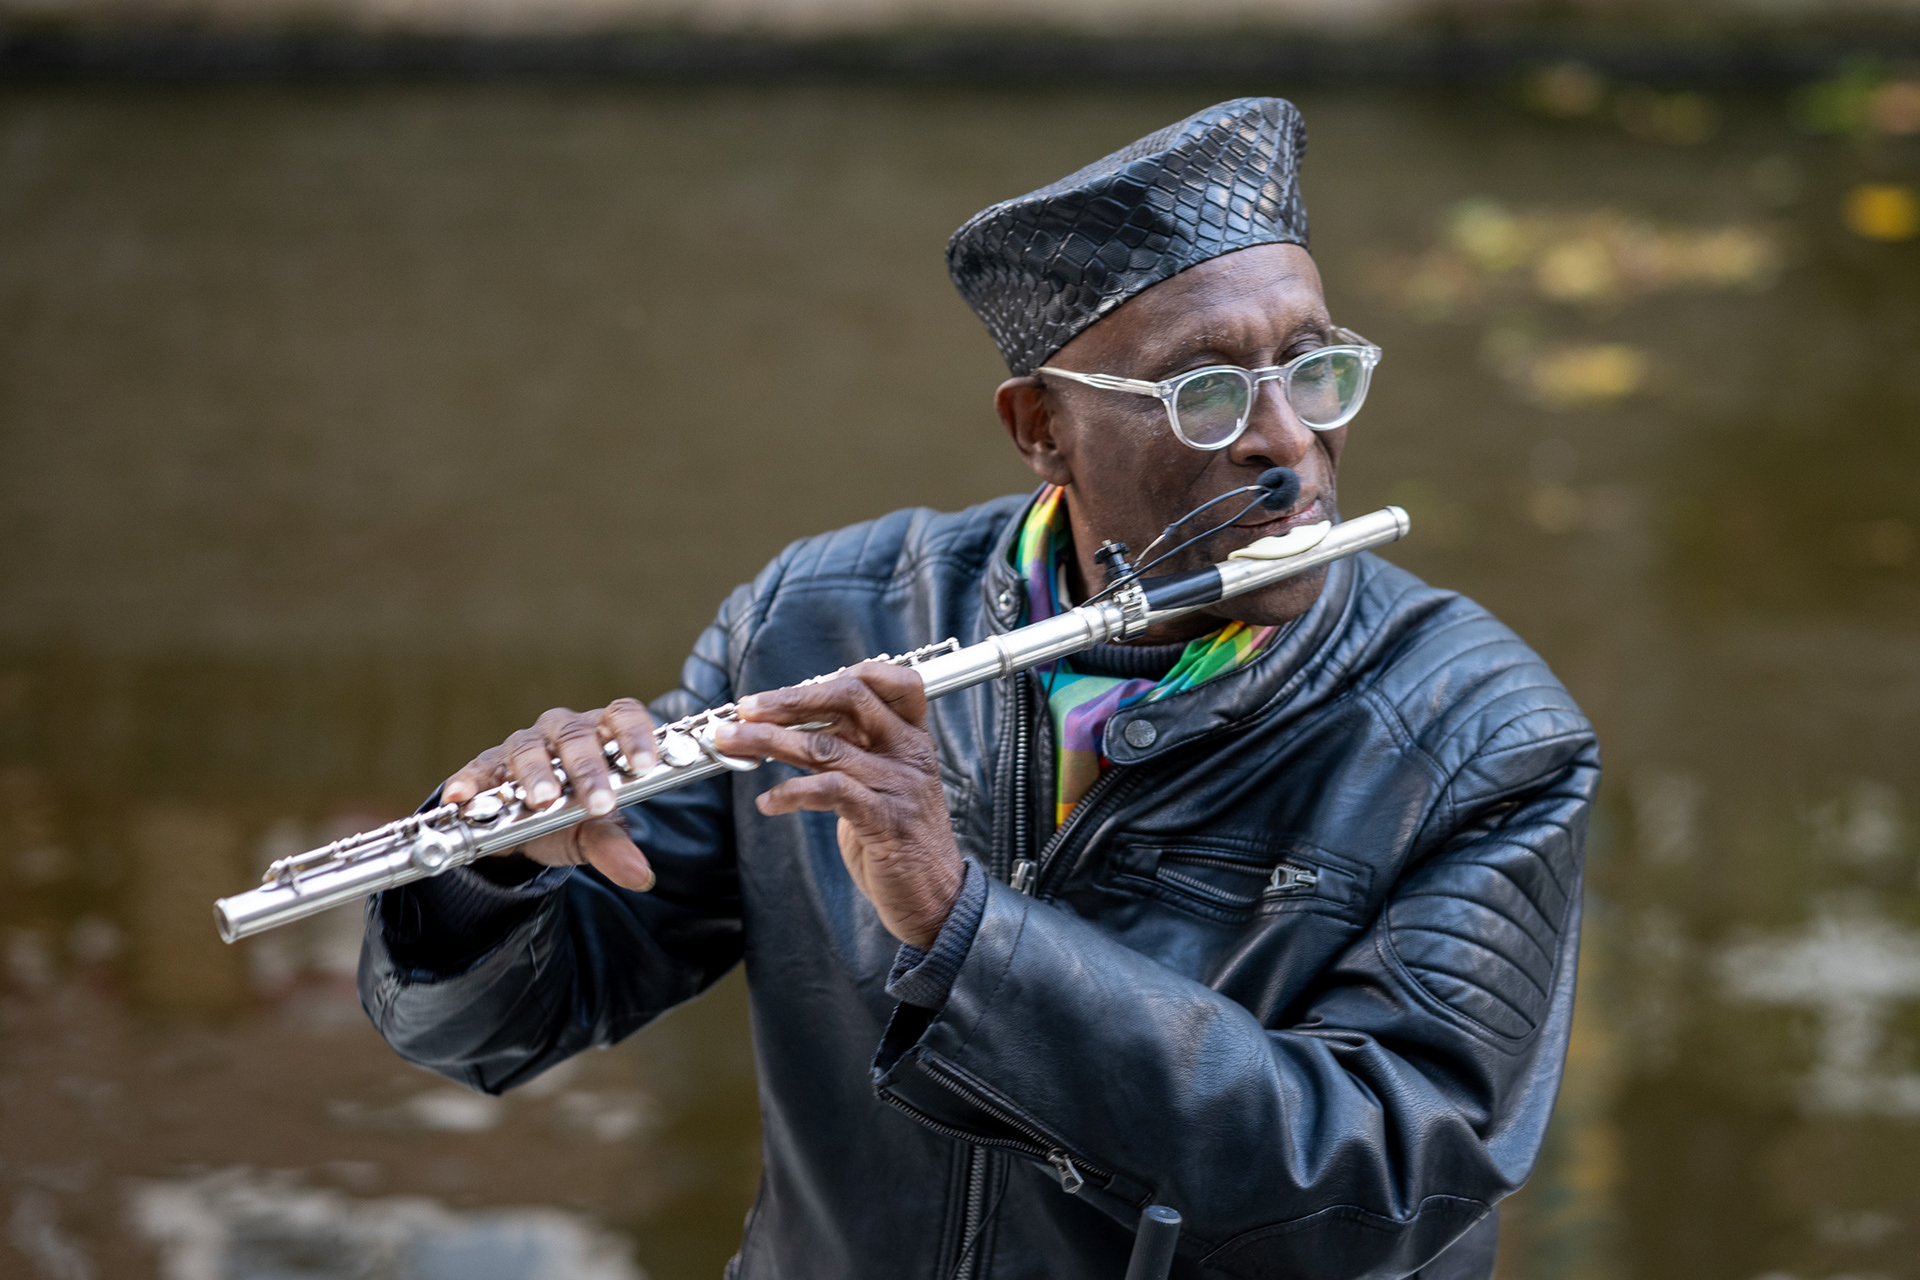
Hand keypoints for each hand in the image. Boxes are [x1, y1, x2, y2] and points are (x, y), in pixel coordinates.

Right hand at [442, 699, 658, 890]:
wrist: (525, 831)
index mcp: (600, 736)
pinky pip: (477, 769)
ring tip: (542, 800)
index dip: (635, 735)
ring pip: (528, 747)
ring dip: (536, 773)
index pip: (621, 716)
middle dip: (587, 769)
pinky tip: (463, 797)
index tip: (645, 765)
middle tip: (597, 803)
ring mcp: (522, 747)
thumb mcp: (594, 834)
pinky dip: (470, 781)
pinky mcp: (485, 768)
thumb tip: (640, 876)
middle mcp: (561, 733)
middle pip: (575, 735)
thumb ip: (614, 848)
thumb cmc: (571, 817)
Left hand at [714, 662, 962, 949]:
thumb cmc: (901, 841)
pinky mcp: (885, 821)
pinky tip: (768, 803)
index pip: (890, 681)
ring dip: (769, 740)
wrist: (937, 899)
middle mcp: (910, 753)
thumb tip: (799, 726)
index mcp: (912, 737)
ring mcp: (899, 785)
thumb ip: (854, 752)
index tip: (792, 690)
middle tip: (746, 708)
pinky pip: (828, 791)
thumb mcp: (883, 784)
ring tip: (733, 743)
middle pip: (850, 698)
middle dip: (790, 698)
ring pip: (825, 745)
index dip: (840, 674)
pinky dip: (789, 793)